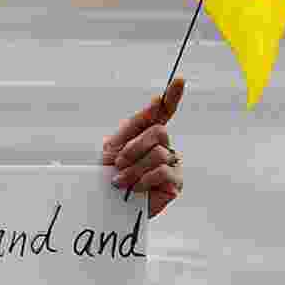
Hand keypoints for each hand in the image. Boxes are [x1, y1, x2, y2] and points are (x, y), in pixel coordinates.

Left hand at [101, 78, 184, 218]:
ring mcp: (173, 165)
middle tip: (118, 164)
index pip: (164, 113)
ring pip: (158, 154)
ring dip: (133, 168)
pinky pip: (163, 172)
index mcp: (148, 136)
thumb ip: (135, 124)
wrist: (105, 203)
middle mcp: (164, 147)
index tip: (179, 80)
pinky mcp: (175, 183)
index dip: (172, 97)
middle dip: (133, 148)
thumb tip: (157, 100)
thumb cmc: (108, 175)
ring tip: (120, 181)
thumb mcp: (115, 146)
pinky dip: (144, 179)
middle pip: (158, 133)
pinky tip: (134, 188)